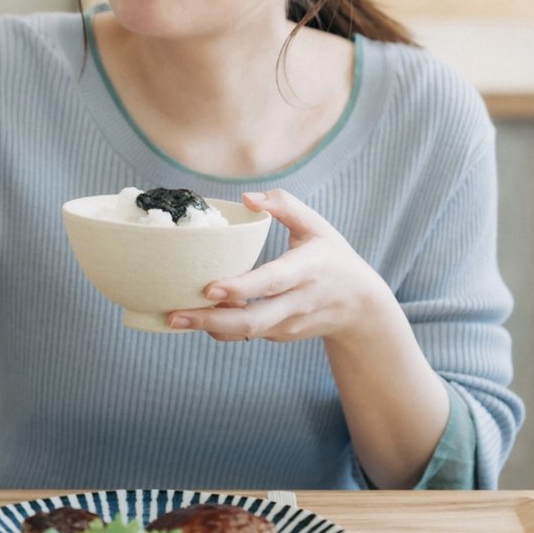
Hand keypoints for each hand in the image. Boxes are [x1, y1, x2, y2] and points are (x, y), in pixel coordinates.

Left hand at [168, 189, 394, 343]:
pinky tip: (195, 317)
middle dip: (210, 320)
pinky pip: (245, 334)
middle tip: (174, 315)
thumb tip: (247, 198)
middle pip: (252, 320)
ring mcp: (287, 323)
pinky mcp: (279, 334)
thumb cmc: (334, 258)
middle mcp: (296, 302)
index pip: (272, 282)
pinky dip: (220, 328)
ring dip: (208, 327)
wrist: (361, 307)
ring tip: (173, 317)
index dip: (241, 288)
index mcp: (307, 270)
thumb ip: (284, 205)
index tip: (210, 288)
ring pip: (245, 332)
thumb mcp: (317, 226)